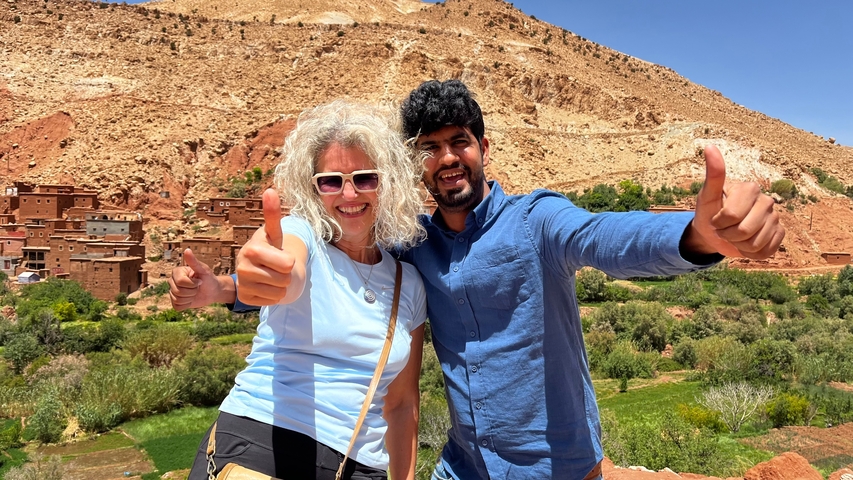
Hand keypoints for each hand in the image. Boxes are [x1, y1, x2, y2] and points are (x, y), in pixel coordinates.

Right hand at [169, 248, 232, 309]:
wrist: (213, 291)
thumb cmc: (209, 278)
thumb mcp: (204, 270)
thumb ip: (194, 262)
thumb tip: (187, 250)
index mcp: (177, 272)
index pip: (180, 282)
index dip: (192, 284)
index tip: (200, 281)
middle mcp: (172, 281)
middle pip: (178, 291)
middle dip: (192, 291)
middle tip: (198, 287)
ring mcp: (173, 291)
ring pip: (178, 299)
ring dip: (190, 298)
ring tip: (195, 293)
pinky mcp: (176, 302)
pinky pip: (177, 307)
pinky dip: (187, 305)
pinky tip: (191, 299)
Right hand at [235, 188, 296, 304]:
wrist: (260, 267)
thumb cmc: (270, 247)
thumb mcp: (274, 233)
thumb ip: (272, 214)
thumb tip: (270, 190)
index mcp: (252, 249)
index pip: (288, 264)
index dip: (288, 261)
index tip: (277, 254)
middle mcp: (242, 267)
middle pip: (284, 279)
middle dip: (285, 274)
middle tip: (275, 267)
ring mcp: (242, 284)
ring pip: (280, 292)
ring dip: (280, 286)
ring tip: (271, 275)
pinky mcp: (245, 298)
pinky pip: (272, 301)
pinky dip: (273, 295)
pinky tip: (265, 286)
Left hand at [685, 145, 784, 258]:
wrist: (715, 232)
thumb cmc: (709, 212)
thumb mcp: (706, 196)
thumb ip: (713, 174)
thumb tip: (709, 146)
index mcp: (750, 189)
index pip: (732, 216)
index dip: (719, 223)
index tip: (715, 218)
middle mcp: (767, 201)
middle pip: (744, 231)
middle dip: (728, 235)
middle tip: (724, 229)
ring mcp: (776, 218)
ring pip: (756, 244)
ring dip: (739, 246)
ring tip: (734, 236)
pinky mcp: (780, 234)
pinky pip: (766, 252)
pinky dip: (751, 254)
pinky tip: (746, 244)